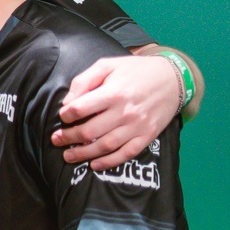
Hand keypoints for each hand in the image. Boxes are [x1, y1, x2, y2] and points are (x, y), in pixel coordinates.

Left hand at [53, 53, 180, 169]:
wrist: (172, 79)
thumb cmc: (135, 71)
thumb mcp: (107, 65)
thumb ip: (84, 81)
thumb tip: (67, 103)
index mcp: (113, 92)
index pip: (81, 108)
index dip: (66, 115)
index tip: (62, 117)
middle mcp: (125, 112)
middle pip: (90, 131)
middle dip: (69, 137)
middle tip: (56, 140)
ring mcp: (137, 126)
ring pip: (105, 146)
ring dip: (84, 154)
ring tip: (68, 155)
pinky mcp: (147, 136)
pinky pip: (126, 153)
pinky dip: (109, 162)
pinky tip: (94, 164)